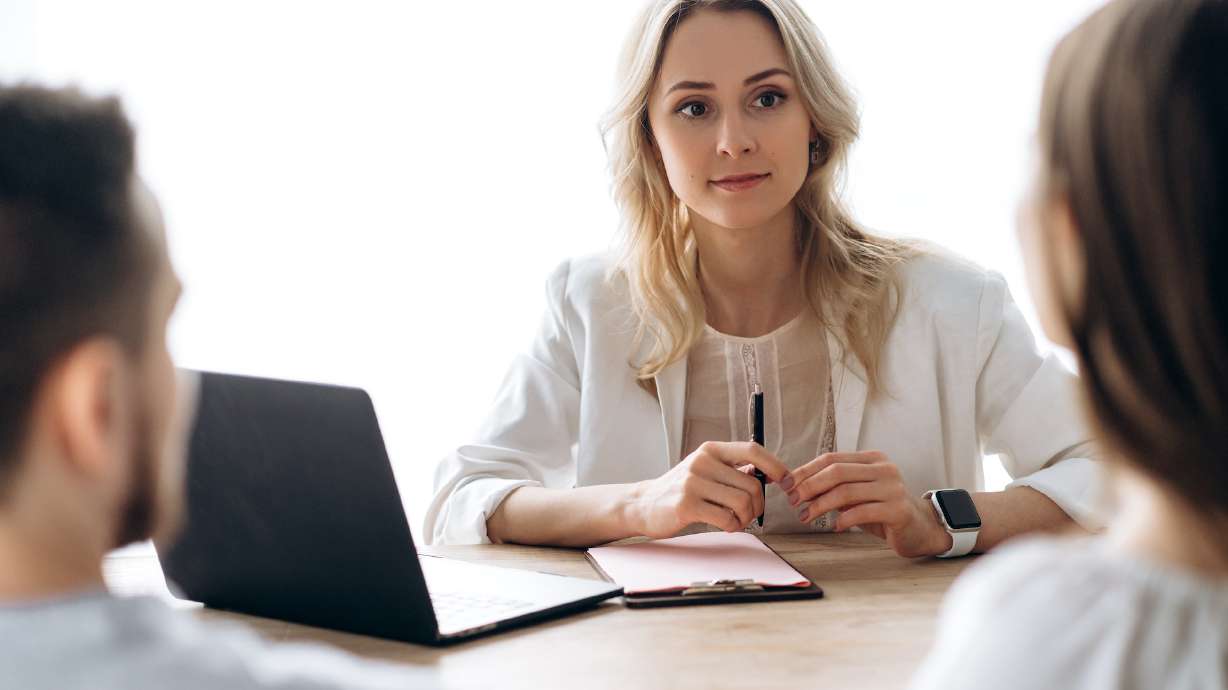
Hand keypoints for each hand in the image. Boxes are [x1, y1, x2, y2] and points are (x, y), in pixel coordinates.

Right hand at [631, 442, 789, 538]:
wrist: (643, 504)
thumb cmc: (680, 489)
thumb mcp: (705, 470)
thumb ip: (731, 469)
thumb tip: (765, 473)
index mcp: (710, 450)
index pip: (752, 450)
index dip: (774, 465)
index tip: (785, 480)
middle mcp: (702, 461)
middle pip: (752, 483)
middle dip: (758, 504)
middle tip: (751, 514)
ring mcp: (693, 483)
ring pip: (742, 502)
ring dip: (746, 518)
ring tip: (736, 521)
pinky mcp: (687, 505)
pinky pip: (727, 518)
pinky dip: (733, 526)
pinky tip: (726, 526)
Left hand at [784, 451, 952, 557]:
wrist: (919, 528)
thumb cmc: (882, 510)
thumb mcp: (857, 494)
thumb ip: (833, 487)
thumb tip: (796, 487)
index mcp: (872, 459)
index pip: (832, 459)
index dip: (805, 471)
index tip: (786, 484)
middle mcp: (884, 469)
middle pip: (837, 472)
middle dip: (809, 486)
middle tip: (794, 501)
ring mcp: (893, 488)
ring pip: (846, 492)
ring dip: (820, 505)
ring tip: (806, 517)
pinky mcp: (898, 509)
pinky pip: (862, 512)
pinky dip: (843, 519)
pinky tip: (834, 526)